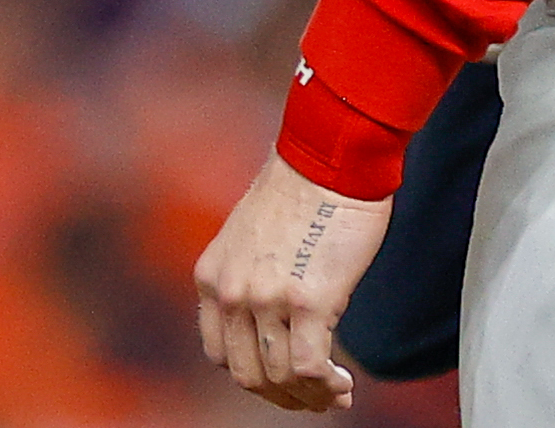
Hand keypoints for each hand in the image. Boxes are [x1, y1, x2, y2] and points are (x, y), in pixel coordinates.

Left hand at [195, 154, 390, 411]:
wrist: (328, 159)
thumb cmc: (300, 192)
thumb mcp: (249, 238)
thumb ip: (248, 279)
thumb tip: (271, 326)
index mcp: (210, 276)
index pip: (218, 354)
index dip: (254, 375)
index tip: (283, 378)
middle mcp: (229, 292)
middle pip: (247, 375)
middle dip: (282, 396)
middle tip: (314, 397)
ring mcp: (266, 299)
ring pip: (280, 379)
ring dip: (311, 397)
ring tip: (336, 392)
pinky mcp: (307, 302)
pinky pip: (310, 369)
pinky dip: (327, 387)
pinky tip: (344, 383)